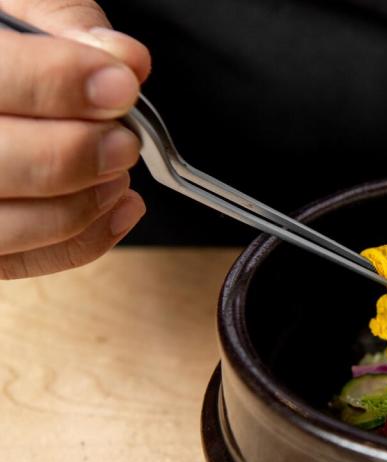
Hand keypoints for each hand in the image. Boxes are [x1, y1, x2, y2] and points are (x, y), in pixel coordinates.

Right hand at [0, 0, 149, 278]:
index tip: (120, 86)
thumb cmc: (3, 50)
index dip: (63, 84)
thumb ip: (64, 23)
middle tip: (123, 138)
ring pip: (13, 224)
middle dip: (80, 152)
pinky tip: (119, 203)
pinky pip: (28, 260)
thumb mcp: (14, 5)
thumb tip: (123, 60)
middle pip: (4, 161)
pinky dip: (87, 239)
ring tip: (119, 168)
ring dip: (86, 200)